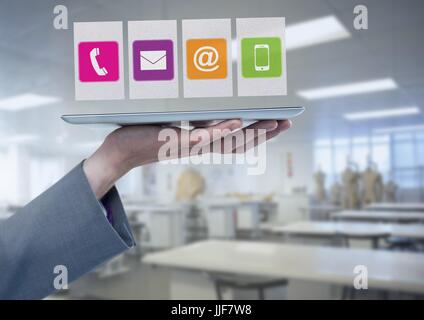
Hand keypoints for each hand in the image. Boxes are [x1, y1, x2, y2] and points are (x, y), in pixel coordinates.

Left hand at [83, 119, 290, 198]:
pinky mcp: (173, 142)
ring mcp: (188, 145)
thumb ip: (195, 121)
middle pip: (239, 143)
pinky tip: (235, 122)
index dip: (259, 134)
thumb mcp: (176, 125)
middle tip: (288, 123)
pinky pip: (200, 137)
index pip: (237, 140)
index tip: (279, 123)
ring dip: (250, 132)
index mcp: (202, 142)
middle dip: (265, 134)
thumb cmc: (148, 135)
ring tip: (273, 123)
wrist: (120, 150)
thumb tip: (212, 111)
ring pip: (225, 141)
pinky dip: (219, 130)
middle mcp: (199, 146)